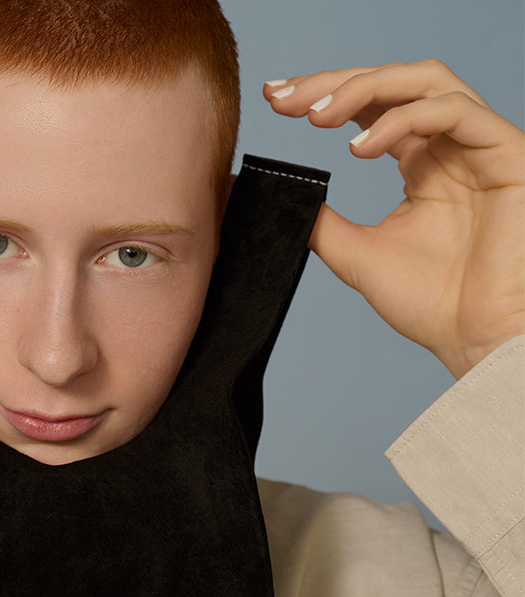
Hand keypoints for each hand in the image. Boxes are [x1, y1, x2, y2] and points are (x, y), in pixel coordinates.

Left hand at [265, 60, 524, 377]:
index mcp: (418, 162)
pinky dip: (400, 120)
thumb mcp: (355, 253)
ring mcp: (477, 144)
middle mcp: (448, 145)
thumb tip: (278, 196)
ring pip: (423, 81)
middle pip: (392, 82)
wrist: (473, 336)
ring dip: (363, 91)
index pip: (370, 107)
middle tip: (285, 98)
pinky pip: (452, 111)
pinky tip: (359, 146)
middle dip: (334, 82)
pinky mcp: (505, 152)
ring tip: (316, 117)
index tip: (274, 99)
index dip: (324, 94)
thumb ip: (321, 222)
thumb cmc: (429, 301)